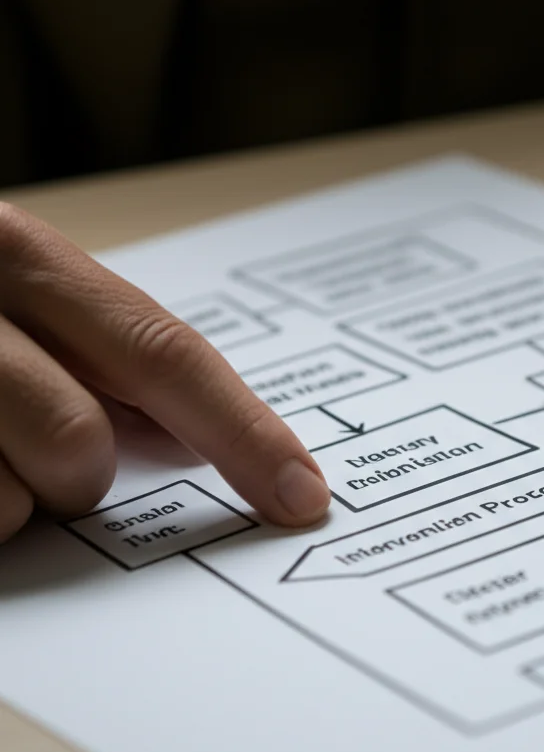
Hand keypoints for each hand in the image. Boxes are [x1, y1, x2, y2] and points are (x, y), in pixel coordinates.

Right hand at [0, 204, 330, 541]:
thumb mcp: (16, 299)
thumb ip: (104, 354)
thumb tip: (200, 434)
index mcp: (15, 251)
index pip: (165, 354)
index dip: (246, 434)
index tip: (305, 497)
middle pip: (80, 444)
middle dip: (75, 473)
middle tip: (29, 447)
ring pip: (6, 500)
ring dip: (2, 500)